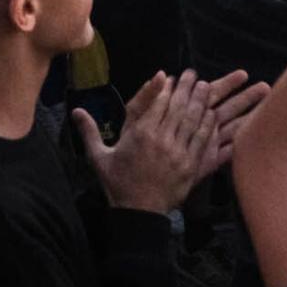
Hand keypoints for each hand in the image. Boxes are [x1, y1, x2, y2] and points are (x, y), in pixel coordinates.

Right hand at [70, 70, 218, 214]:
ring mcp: (178, 152)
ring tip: (205, 86)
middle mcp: (161, 140)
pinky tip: (212, 114)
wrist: (139, 212)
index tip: (170, 76)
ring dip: (200, 101)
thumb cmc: (117, 183)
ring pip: (192, 121)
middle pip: (177, 108)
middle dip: (186, 88)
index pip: (157, 104)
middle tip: (192, 74)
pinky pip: (202, 140)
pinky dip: (208, 125)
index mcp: (140, 135)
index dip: (165, 88)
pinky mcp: (191, 165)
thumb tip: (75, 110)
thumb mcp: (98, 156)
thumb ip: (89, 131)